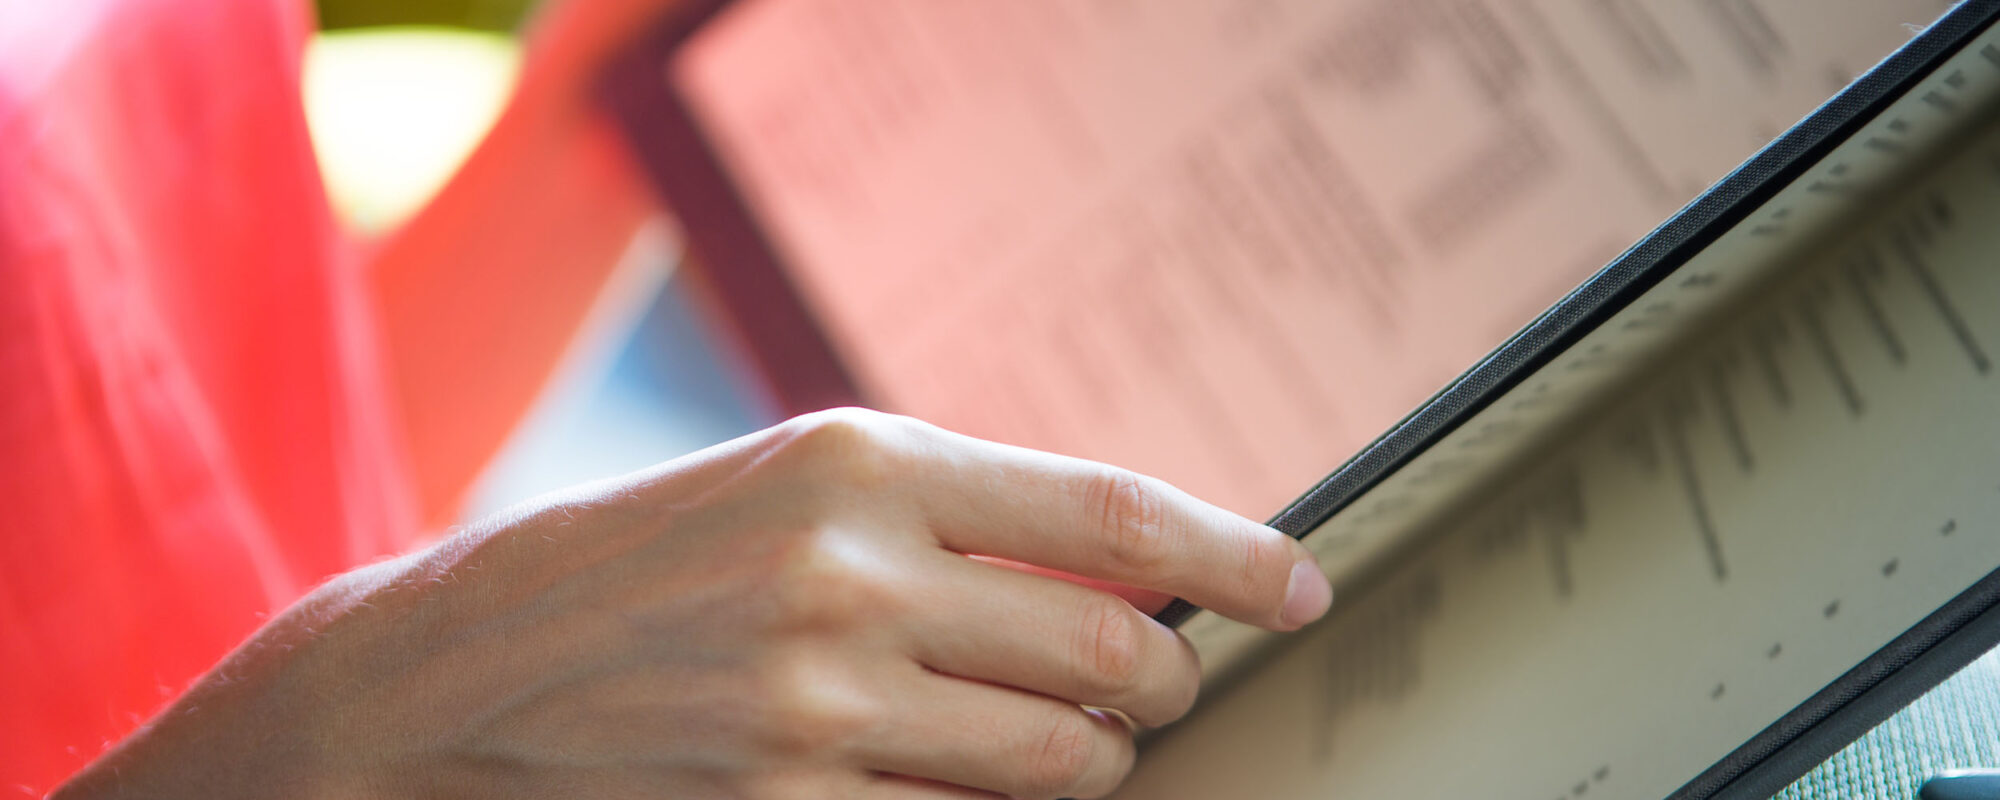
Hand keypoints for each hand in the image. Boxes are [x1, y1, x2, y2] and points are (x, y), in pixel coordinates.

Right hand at [55, 409, 1331, 798]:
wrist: (447, 678)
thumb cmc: (641, 562)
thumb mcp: (787, 482)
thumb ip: (949, 515)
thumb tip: (1124, 573)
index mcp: (858, 457)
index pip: (1111, 514)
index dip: (1236, 557)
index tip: (1303, 586)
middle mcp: (848, 571)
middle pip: (1110, 648)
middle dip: (1162, 678)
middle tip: (1158, 680)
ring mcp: (816, 704)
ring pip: (1059, 759)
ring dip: (1096, 758)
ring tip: (1076, 740)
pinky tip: (967, 785)